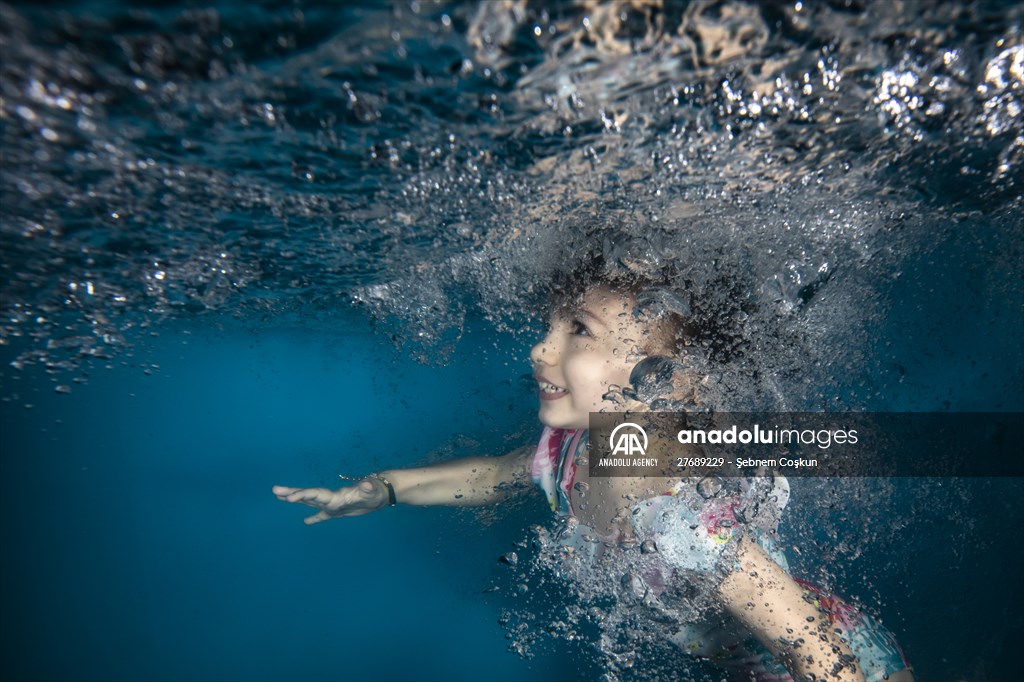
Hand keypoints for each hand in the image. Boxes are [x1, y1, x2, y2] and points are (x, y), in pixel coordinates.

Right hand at [272, 479, 387, 524]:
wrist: (382, 492)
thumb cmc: (378, 492)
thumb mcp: (374, 491)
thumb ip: (367, 489)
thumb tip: (366, 483)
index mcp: (337, 496)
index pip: (316, 494)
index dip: (303, 495)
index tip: (290, 497)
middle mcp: (332, 498)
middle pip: (308, 495)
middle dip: (292, 493)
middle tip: (275, 490)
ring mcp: (334, 504)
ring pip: (311, 502)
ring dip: (296, 499)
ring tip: (280, 496)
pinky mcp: (339, 511)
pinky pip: (323, 515)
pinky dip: (315, 518)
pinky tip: (306, 522)